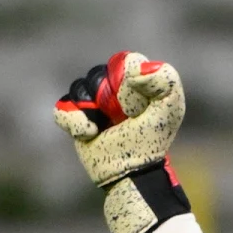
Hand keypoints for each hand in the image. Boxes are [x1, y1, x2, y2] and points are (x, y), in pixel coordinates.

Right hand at [54, 50, 184, 186]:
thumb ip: (166, 80)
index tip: (139, 106)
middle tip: (124, 118)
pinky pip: (62, 108)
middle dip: (110, 97)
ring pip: (79, 88)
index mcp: (135, 80)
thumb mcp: (171, 108)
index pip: (125, 61)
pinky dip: (74, 121)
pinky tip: (90, 133)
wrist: (133, 171)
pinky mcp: (76, 119)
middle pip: (98, 73)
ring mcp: (92, 103)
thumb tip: (137, 70)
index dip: (130, 82)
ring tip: (104, 127)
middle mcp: (112, 88)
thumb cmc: (154, 139)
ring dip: (92, 109)